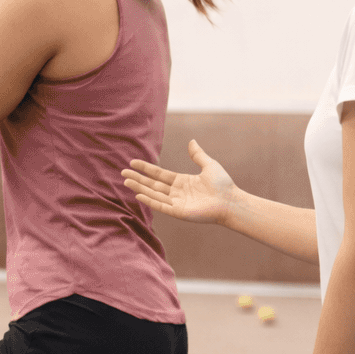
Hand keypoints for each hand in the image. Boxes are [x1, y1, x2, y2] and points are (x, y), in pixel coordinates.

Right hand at [122, 139, 238, 224]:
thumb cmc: (223, 185)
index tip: (133, 162)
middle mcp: (177, 192)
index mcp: (182, 182)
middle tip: (123, 172)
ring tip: (126, 180)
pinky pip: (161, 205)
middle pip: (153, 184)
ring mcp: (176, 203)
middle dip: (138, 178)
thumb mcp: (209, 165)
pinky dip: (149, 200)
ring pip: (154, 194)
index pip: (159, 174)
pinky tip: (138, 194)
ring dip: (139, 187)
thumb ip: (198, 155)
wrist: (231, 201)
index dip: (146, 168)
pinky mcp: (179, 212)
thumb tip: (192, 141)